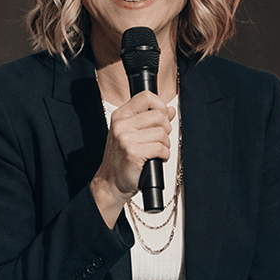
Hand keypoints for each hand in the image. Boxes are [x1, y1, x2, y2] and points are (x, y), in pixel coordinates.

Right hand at [91, 90, 174, 224]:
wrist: (110, 182)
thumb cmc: (122, 159)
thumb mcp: (132, 134)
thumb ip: (150, 120)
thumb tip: (170, 110)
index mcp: (120, 116)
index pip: (146, 97)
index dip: (160, 105)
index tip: (162, 118)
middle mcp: (121, 124)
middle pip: (159, 116)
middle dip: (165, 129)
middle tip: (159, 140)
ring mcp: (126, 138)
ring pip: (162, 133)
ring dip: (165, 145)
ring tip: (156, 152)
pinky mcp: (133, 153)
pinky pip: (161, 148)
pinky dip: (164, 155)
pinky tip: (156, 159)